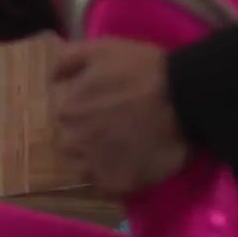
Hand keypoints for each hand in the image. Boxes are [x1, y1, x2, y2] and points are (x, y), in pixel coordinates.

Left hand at [50, 38, 189, 195]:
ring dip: (95, 161)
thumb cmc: (143, 68)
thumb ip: (68, 61)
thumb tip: (52, 78)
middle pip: (70, 145)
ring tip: (119, 151)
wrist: (185, 94)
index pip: (64, 117)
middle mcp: (75, 140)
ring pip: (83, 169)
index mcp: (68, 109)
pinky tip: (128, 166)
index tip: (100, 108)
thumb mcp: (101, 50)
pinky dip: (111, 179)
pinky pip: (105, 187)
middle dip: (85, 138)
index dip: (82, 113)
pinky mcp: (118, 183)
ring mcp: (96, 165)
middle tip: (111, 130)